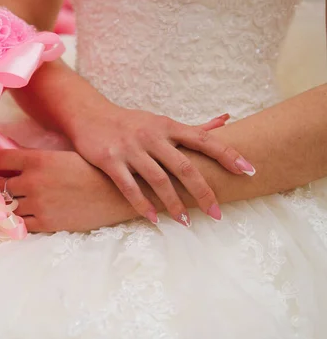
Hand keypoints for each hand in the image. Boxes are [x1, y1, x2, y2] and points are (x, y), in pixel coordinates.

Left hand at [0, 149, 137, 231]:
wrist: (115, 193)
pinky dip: (24, 221)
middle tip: (10, 187)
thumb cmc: (92, 170)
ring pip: (10, 207)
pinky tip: (32, 215)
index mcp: (36, 159)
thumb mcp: (61, 156)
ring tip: (24, 202)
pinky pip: (23, 225)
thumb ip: (35, 159)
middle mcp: (32, 181)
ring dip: (14, 205)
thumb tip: (13, 163)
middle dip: (5, 186)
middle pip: (2, 185)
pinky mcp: (46, 223)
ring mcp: (37, 204)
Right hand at [68, 103, 254, 224]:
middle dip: (203, 191)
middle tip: (217, 213)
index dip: (227, 154)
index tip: (249, 171)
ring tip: (186, 222)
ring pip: (158, 180)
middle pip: (184, 166)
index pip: (204, 140)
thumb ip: (193, 128)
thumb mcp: (161, 121)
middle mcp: (151, 136)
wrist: (89, 116)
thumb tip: (225, 121)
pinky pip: (129, 187)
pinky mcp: (110, 160)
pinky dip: (142, 205)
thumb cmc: (130, 123)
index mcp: (167, 126)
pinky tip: (153, 218)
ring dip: (174, 204)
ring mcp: (130, 149)